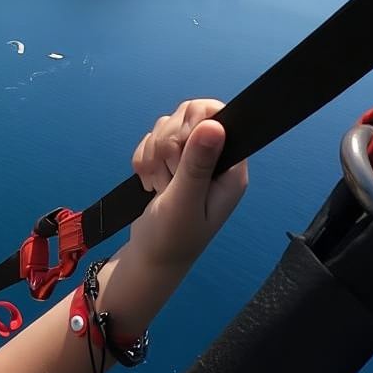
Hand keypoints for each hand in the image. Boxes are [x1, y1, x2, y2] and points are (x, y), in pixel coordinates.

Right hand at [128, 99, 247, 269]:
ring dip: (154, 156)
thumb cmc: (172, 239)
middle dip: (167, 144)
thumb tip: (214, 125)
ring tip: (160, 186)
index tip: (178, 149)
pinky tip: (149, 184)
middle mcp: (214, 160)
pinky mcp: (171, 163)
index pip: (217, 116)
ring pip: (166, 128)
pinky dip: (144, 160)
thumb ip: (198, 164)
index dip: (192, 124)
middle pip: (186, 117)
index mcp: (229, 169)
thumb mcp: (185, 202)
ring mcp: (191, 160)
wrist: (149, 257)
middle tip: (168, 177)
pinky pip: (152, 141)